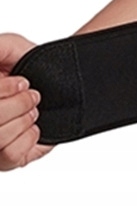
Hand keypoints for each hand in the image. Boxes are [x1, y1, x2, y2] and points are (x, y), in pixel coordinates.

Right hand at [1, 33, 53, 170]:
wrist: (61, 81)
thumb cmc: (32, 63)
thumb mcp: (8, 46)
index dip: (5, 90)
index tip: (23, 81)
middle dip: (18, 104)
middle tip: (33, 95)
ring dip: (24, 119)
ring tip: (34, 111)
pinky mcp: (5, 160)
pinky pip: (9, 155)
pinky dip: (29, 137)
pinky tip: (34, 127)